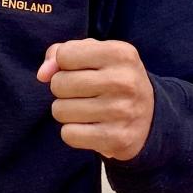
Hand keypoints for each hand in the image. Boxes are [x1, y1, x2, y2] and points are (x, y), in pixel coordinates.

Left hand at [37, 39, 153, 160]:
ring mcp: (122, 112)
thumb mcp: (94, 54)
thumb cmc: (112, 77)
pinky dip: (73, 132)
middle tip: (82, 92)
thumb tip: (42, 74)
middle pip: (59, 84)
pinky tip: (90, 126)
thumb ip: (60, 53)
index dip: (65, 63)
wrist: (150, 115)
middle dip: (62, 88)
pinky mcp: (117, 139)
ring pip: (60, 110)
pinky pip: (69, 134)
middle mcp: (124, 81)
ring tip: (87, 109)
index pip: (64, 55)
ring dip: (66, 111)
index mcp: (120, 53)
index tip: (82, 69)